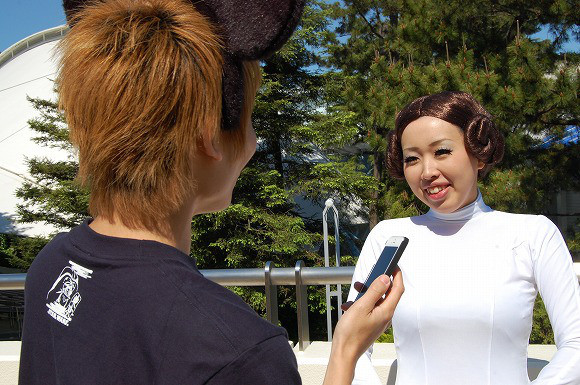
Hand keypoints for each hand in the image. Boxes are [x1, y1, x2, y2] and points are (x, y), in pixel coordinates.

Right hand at [322, 269, 403, 384]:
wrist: (344, 352)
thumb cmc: (351, 333)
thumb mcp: (362, 306)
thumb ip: (375, 291)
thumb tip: (386, 278)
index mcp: (386, 311)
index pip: (397, 289)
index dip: (397, 276)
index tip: (394, 265)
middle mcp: (385, 316)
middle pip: (388, 294)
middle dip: (378, 283)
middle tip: (372, 274)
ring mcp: (378, 321)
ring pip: (376, 301)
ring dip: (367, 293)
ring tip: (356, 290)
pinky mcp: (371, 324)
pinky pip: (369, 309)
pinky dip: (361, 303)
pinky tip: (349, 305)